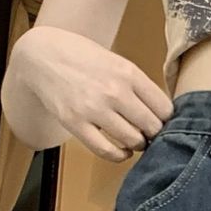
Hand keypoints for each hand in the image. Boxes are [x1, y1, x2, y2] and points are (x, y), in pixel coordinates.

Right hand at [7, 25, 172, 159]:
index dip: (168, 120)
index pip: (164, 108)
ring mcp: (94, 108)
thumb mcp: (116, 61)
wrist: (42, 55)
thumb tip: (162, 113)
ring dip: (138, 144)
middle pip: (152, 127)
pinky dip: (120, 156)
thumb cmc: (81, 57)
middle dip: (155, 134)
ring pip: (133, 140)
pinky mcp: (76, 123)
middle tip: (151, 134)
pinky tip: (123, 151)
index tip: (164, 123)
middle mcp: (114, 91)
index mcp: (128, 72)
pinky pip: (107, 151)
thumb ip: (137, 84)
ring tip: (136, 140)